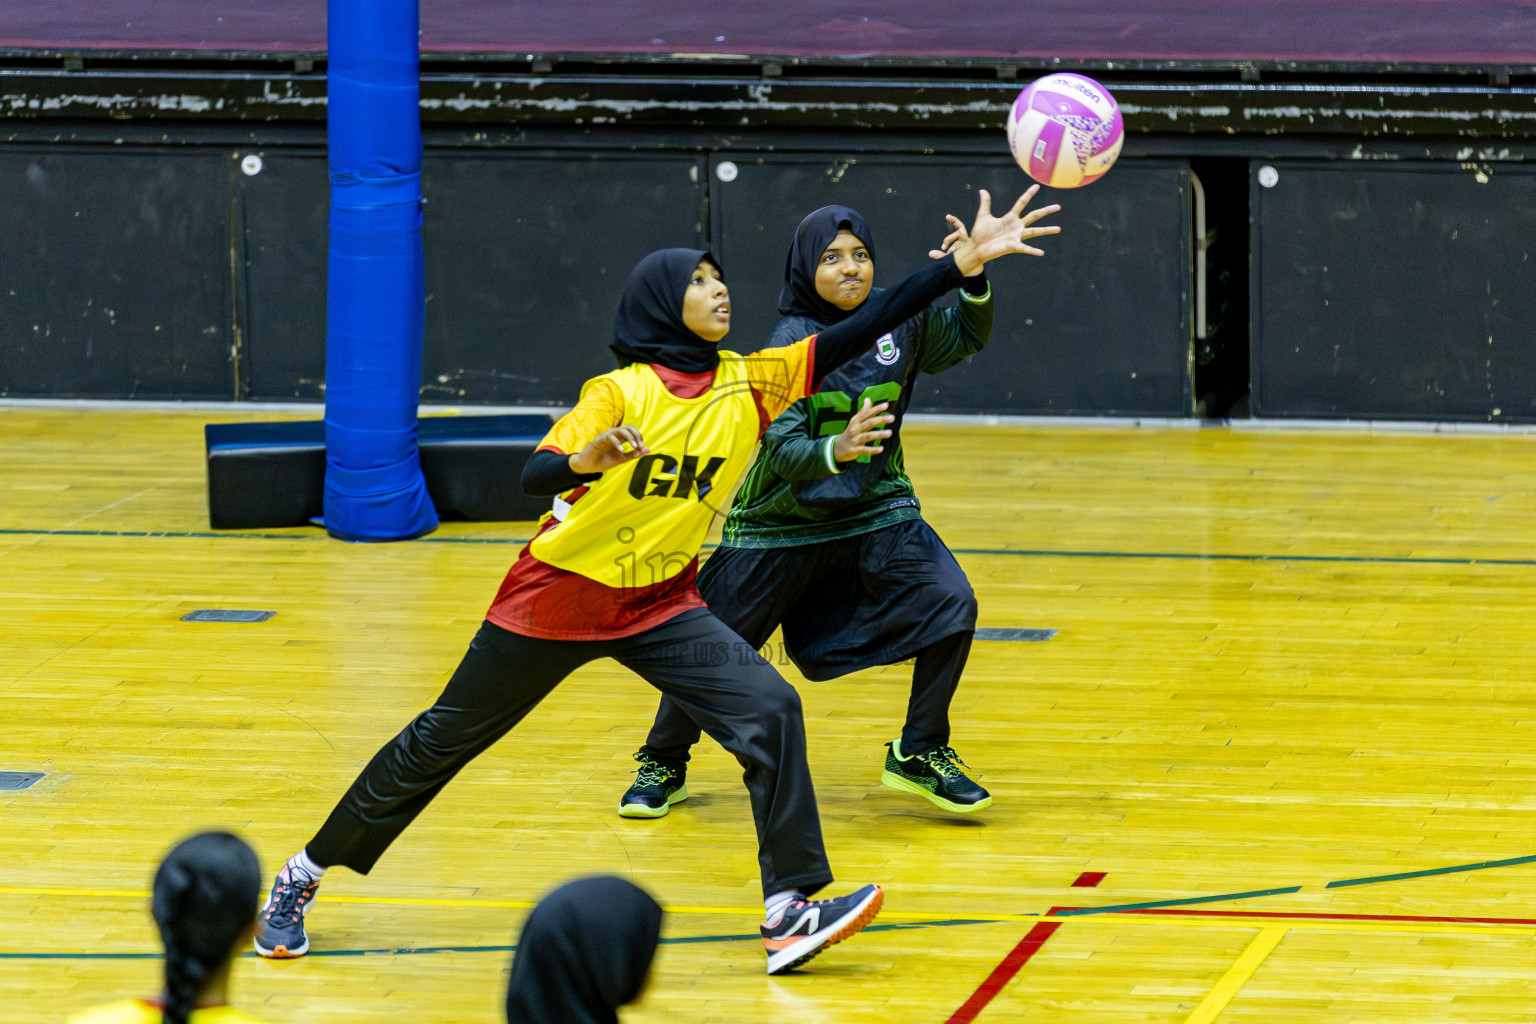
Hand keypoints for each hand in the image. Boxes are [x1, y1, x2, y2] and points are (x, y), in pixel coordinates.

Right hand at [569, 426, 647, 473]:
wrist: (588, 467)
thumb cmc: (604, 461)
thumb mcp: (622, 459)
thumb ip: (634, 454)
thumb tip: (649, 449)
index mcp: (620, 438)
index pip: (632, 431)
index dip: (639, 437)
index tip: (642, 447)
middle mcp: (614, 434)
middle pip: (628, 427)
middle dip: (636, 435)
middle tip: (639, 446)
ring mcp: (606, 436)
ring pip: (620, 430)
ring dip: (630, 437)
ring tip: (634, 446)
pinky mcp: (599, 439)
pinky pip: (610, 436)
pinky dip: (617, 443)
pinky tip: (622, 450)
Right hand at [833, 399, 893, 462]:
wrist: (838, 448)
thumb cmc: (850, 432)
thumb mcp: (854, 421)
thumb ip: (863, 411)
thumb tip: (868, 399)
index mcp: (856, 421)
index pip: (867, 413)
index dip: (876, 409)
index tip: (886, 405)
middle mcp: (855, 429)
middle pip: (869, 423)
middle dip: (880, 420)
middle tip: (892, 417)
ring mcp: (854, 440)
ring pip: (867, 436)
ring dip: (879, 434)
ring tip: (890, 432)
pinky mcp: (854, 450)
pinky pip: (864, 450)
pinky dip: (872, 450)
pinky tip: (881, 449)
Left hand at [941, 186, 1061, 274]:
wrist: (976, 248)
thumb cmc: (980, 234)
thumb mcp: (983, 216)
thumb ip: (985, 203)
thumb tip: (983, 190)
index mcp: (1010, 218)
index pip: (1022, 203)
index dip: (1028, 194)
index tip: (1037, 186)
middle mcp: (1016, 226)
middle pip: (1034, 216)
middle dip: (1046, 211)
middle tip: (1058, 206)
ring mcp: (1016, 236)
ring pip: (1034, 231)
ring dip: (1046, 230)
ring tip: (1058, 228)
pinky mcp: (1013, 246)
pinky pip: (1025, 248)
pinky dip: (1032, 250)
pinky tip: (1041, 252)